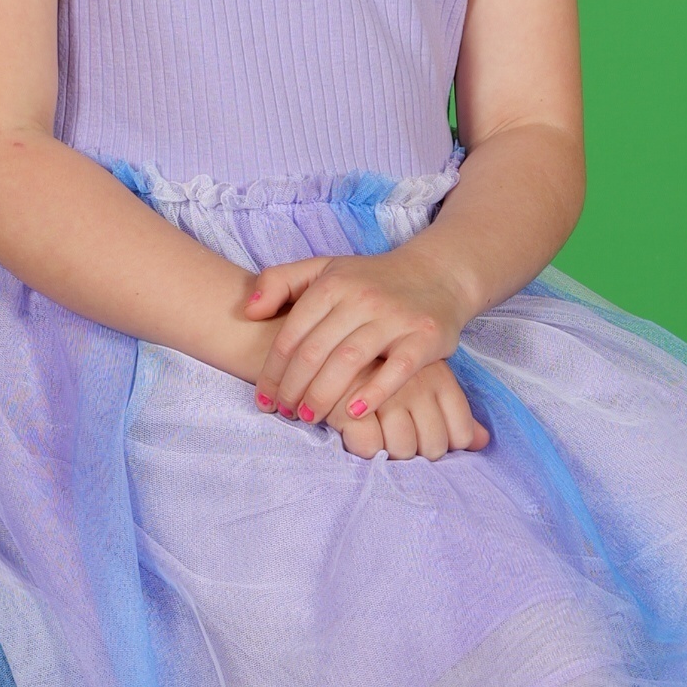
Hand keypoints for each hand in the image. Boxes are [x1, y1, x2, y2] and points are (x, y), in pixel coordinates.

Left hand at [244, 244, 475, 429]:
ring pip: (348, 362)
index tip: (264, 398)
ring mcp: (395, 317)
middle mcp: (362, 298)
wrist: (438, 275)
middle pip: (315, 351)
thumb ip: (280, 282)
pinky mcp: (425, 337)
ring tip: (309, 417)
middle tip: (284, 413)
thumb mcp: (325, 270)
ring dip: (323, 395)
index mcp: (333, 283)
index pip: (292, 334)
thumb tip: (248, 311)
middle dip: (293, 388)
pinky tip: (352, 414)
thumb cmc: (372, 281)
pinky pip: (395, 370)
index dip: (272, 371)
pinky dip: (372, 394)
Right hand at [330, 364, 490, 460]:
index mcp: (439, 377)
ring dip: (390, 452)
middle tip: (395, 438)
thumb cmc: (383, 367)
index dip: (446, 445)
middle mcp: (417, 385)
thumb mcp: (427, 379)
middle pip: (434, 447)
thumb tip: (483, 442)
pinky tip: (356, 432)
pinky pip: (370, 448)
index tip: (423, 438)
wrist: (331, 341)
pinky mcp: (351, 407)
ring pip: (403, 450)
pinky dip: (364, 448)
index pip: (461, 432)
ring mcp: (385, 396)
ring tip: (375, 434)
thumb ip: (456, 413)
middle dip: (416, 452)